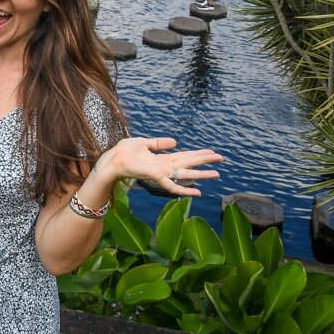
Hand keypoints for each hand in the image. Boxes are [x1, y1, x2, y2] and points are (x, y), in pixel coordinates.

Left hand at [98, 137, 222, 196]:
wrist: (112, 161)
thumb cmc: (124, 153)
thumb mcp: (143, 142)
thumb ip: (158, 143)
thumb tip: (175, 141)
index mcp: (162, 158)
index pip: (184, 156)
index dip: (197, 153)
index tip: (211, 151)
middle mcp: (165, 166)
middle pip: (189, 163)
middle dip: (205, 161)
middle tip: (222, 158)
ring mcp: (162, 173)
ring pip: (186, 174)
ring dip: (202, 174)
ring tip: (217, 173)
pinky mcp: (156, 176)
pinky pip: (173, 186)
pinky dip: (185, 190)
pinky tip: (198, 192)